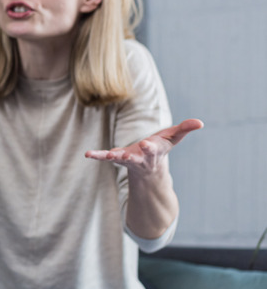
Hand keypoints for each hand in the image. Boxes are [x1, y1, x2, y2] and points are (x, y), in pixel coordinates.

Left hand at [85, 118, 203, 176]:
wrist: (149, 166)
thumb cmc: (161, 147)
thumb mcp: (173, 137)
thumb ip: (185, 129)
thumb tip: (200, 122)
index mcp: (154, 152)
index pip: (153, 150)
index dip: (150, 147)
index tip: (147, 143)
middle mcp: (141, 158)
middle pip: (138, 157)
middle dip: (133, 156)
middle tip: (126, 155)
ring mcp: (127, 159)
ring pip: (120, 160)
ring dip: (112, 157)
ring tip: (104, 156)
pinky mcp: (116, 158)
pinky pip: (105, 156)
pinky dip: (97, 155)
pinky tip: (87, 154)